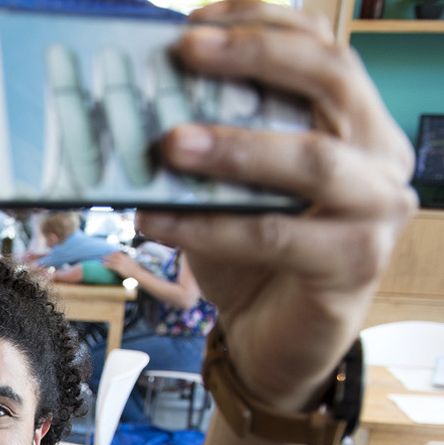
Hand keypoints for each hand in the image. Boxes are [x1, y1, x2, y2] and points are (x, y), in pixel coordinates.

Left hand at [101, 251, 138, 278]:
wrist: (138, 273)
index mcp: (127, 257)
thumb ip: (130, 262)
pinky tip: (103, 265)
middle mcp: (123, 259)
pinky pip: (111, 265)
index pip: (119, 253)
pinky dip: (107, 264)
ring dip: (106, 259)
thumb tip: (129, 263)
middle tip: (104, 256)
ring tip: (101, 259)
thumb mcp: (133, 264)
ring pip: (112, 259)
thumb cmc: (137, 271)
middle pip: (114, 255)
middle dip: (109, 255)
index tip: (110, 254)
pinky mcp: (119, 268)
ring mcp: (121, 263)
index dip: (114, 253)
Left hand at [138, 1, 415, 408]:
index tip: (195, 19)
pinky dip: (208, 226)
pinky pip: (273, 237)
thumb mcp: (231, 184)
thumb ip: (211, 138)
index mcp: (356, 121)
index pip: (321, 47)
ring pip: (312, 161)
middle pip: (331, 80)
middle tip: (186, 53)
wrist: (274, 341)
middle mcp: (379, 156)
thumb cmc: (253, 256)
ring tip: (169, 142)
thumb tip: (138, 95)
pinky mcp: (353, 265)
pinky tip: (154, 219)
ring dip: (234, 145)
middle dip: (255, 57)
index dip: (262, 21)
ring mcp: (376, 212)